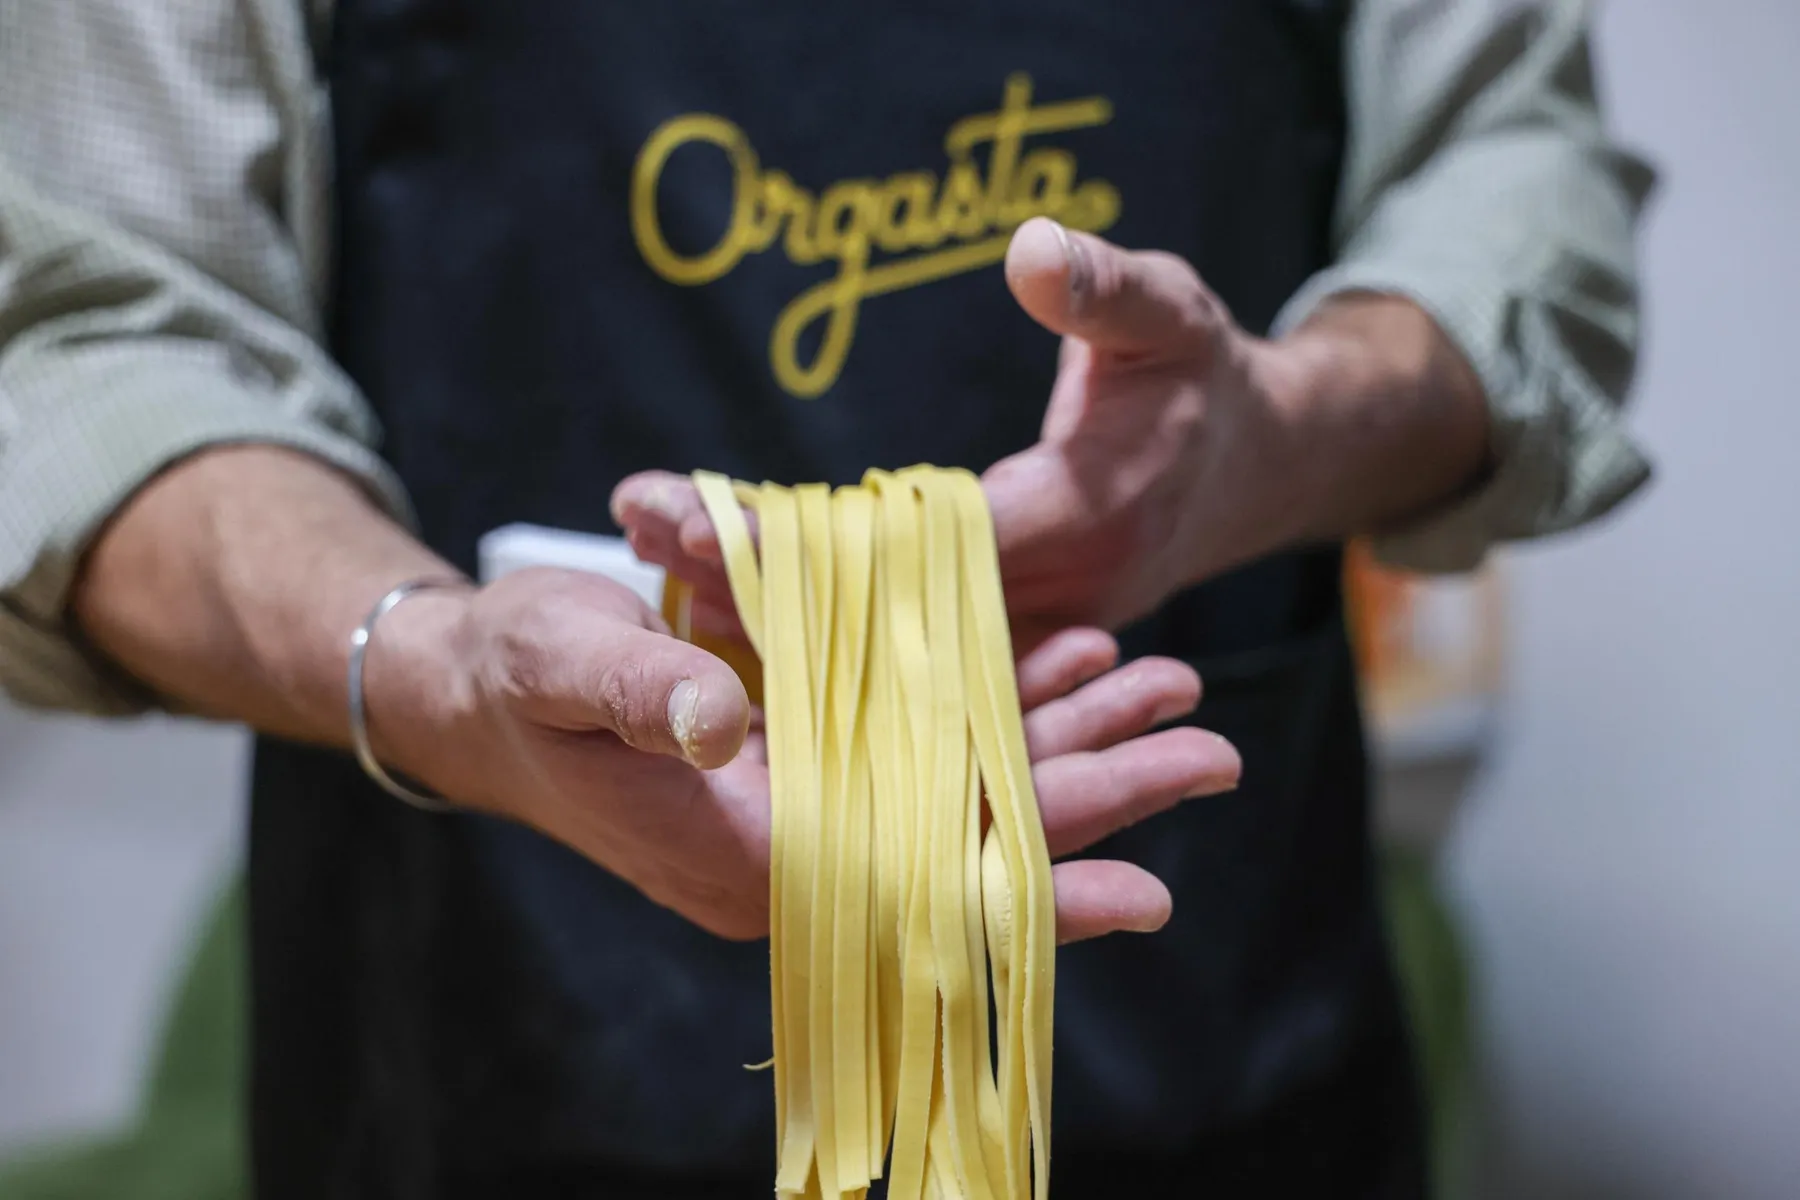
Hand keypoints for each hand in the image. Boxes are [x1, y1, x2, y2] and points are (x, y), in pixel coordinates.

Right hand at [369, 567, 1239, 941]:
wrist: (482, 689)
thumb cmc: (514, 680)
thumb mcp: (562, 665)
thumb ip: (640, 691)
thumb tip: (726, 721)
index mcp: (748, 855)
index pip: (920, 890)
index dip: (1031, 891)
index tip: (1148, 891)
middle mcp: (804, 849)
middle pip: (975, 838)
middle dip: (1095, 799)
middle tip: (1210, 749)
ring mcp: (819, 806)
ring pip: (969, 788)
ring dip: (1069, 742)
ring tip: (1170, 689)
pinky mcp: (821, 757)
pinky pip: (935, 740)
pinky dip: (1002, 702)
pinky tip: (1071, 660)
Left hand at [614, 219, 1485, 646]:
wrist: (1247, 464)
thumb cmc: (1202, 376)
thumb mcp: (1172, 313)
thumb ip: (1107, 291)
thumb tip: (1034, 250)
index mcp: (1082, 523)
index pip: (916, 547)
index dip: (802, 538)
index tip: (688, 511)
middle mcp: (1048, 604)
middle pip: (877, 609)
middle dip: (753, 571)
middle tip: (640, 526)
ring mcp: (1028, 634)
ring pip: (882, 642)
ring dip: (771, 603)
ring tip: (656, 558)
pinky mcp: (1009, 640)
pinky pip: (905, 649)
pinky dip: (822, 627)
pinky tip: (731, 593)